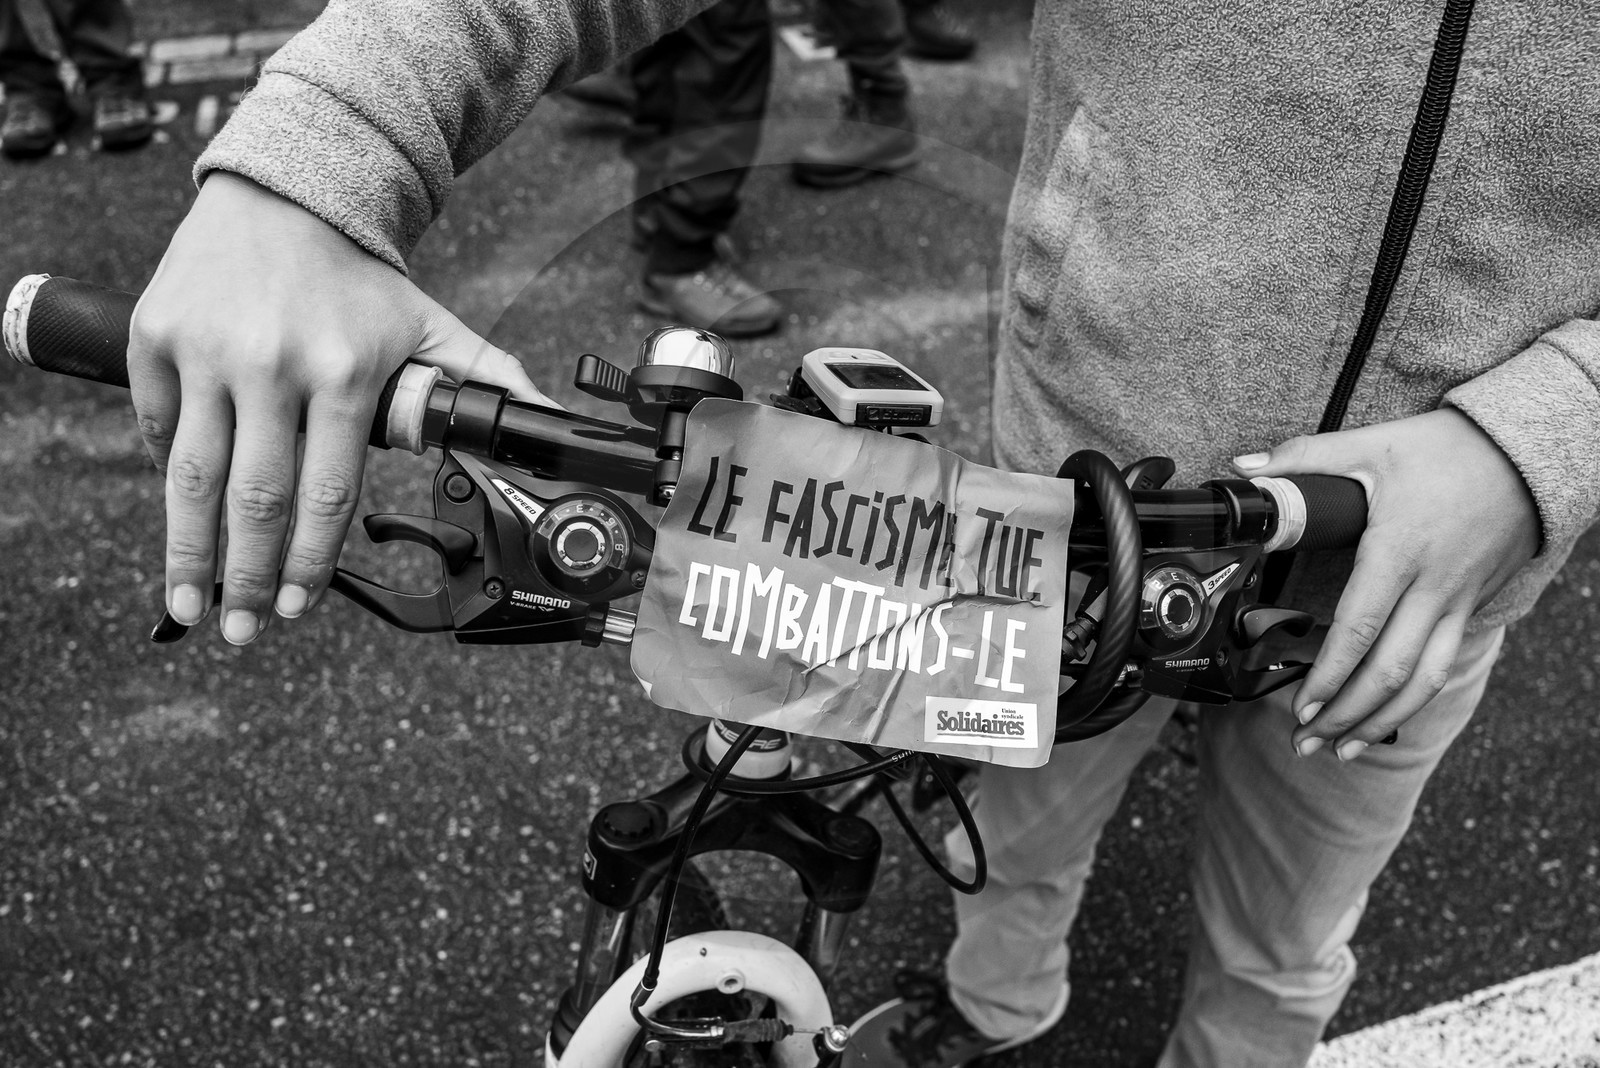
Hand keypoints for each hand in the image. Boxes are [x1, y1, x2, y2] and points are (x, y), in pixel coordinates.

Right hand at [129, 173, 558, 644]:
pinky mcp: (155, 337)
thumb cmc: (358, 276)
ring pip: (190, 476)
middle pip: (255, 499)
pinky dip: (168, 470)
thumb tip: (544, 419)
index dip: (310, 559)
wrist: (283, 192)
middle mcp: (271, 366)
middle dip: (245, 577)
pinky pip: (158, 426)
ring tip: (186, 606)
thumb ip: (484, 379)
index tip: (298, 605)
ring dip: (186, 553)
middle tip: (243, 629)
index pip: (329, 492)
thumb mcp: (428, 323)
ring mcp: (206, 352)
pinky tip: (179, 515)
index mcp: (344, 373)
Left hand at [1232, 407, 1538, 759]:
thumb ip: (1301, 460)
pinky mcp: (1473, 607)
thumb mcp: (1370, 445)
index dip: (1330, 676)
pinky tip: (1383, 719)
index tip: (1301, 707)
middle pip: (1390, 671)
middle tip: (1305, 743)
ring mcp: (1458, 602)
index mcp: (1398, 552)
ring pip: (1422, 680)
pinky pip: (1443, 666)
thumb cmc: (1446, 450)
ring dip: (1378, 720)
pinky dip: (1412, 701)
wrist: (1526, 455)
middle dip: (1345, 715)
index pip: (1360, 630)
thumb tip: (1240, 470)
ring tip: (1339, 749)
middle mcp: (1432, 587)